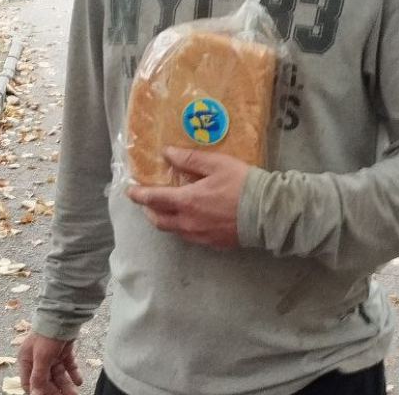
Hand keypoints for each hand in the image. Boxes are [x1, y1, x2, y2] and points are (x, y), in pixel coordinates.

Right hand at [18, 332, 82, 394]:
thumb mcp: (41, 358)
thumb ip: (38, 377)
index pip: (29, 382)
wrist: (62, 316)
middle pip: (45, 381)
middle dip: (55, 390)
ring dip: (66, 386)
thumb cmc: (46, 336)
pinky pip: (68, 367)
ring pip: (58, 375)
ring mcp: (51, 356)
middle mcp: (38, 359)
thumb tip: (35, 394)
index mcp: (27, 360)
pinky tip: (78, 381)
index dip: (37, 391)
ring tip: (74, 394)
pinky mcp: (63, 352)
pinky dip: (73, 374)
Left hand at [125, 146, 246, 248]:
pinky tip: (188, 218)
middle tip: (146, 199)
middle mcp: (189, 222)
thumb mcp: (216, 164)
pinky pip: (189, 237)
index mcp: (187, 201)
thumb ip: (189, 159)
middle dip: (148, 210)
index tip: (129, 190)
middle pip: (159, 220)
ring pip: (173, 230)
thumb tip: (167, 153)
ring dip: (164, 219)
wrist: (268, 213)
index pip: (153, 200)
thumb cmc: (242, 184)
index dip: (139, 195)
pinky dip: (181, 227)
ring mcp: (201, 236)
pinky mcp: (213, 244)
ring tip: (164, 208)